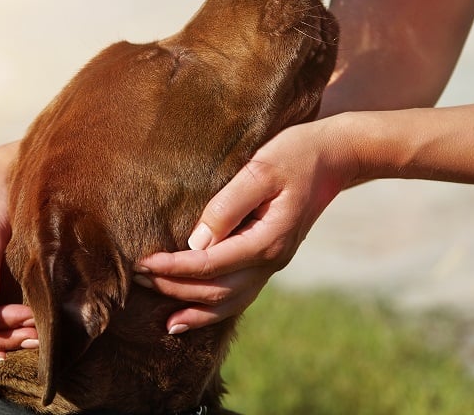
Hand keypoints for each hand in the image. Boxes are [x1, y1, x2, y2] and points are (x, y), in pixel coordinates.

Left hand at [134, 119, 353, 332]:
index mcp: (267, 240)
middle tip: (137, 278)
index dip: (173, 268)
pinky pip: (240, 295)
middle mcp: (271, 260)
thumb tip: (196, 241)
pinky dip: (215, 310)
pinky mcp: (270, 258)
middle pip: (216, 290)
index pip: (210, 265)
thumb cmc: (295, 154)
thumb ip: (227, 205)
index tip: (142, 263)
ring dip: (193, 308)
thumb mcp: (260, 169)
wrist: (335, 157)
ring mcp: (273, 263)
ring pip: (229, 302)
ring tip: (163, 318)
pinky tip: (194, 314)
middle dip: (174, 288)